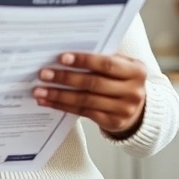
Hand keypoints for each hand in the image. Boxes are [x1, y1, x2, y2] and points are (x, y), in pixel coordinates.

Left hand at [32, 52, 146, 136]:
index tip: (62, 58)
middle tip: (44, 74)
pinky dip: (63, 106)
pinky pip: (83, 112)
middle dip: (65, 78)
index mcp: (136, 71)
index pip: (107, 64)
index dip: (84, 61)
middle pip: (93, 83)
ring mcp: (124, 109)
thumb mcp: (122, 66)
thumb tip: (66, 55)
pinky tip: (48, 101)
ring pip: (85, 100)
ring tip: (39, 90)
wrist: (139, 110)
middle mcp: (133, 91)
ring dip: (59, 95)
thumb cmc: (123, 80)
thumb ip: (102, 59)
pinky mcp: (113, 123)